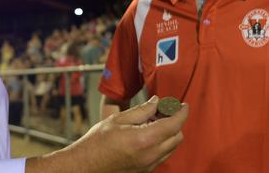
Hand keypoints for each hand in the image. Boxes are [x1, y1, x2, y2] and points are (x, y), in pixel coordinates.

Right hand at [67, 95, 187, 172]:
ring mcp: (149, 165)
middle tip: (163, 111)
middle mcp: (150, 155)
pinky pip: (162, 155)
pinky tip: (148, 135)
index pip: (174, 125)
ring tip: (153, 122)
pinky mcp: (145, 171)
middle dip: (175, 122)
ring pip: (171, 148)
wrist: (85, 166)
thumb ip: (141, 110)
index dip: (182, 113)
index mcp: (144, 139)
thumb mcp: (118, 120)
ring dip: (169, 134)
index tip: (183, 105)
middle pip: (177, 137)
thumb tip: (156, 102)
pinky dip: (162, 144)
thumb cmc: (96, 143)